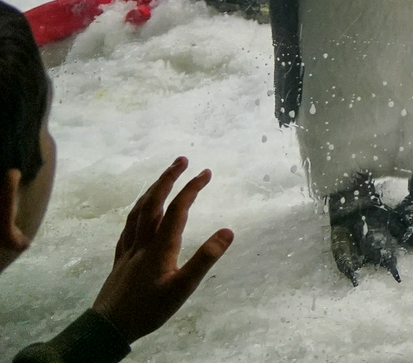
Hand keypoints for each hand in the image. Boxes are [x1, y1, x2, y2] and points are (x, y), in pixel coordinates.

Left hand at [89, 158, 232, 343]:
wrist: (109, 327)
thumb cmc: (149, 309)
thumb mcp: (182, 288)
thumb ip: (204, 259)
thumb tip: (228, 231)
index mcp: (160, 247)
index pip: (178, 209)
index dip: (192, 188)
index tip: (207, 172)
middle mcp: (143, 242)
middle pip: (154, 203)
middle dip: (167, 179)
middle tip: (182, 160)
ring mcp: (128, 250)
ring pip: (138, 213)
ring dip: (151, 191)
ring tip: (163, 178)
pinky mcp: (119, 260)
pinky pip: (127, 228)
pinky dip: (136, 213)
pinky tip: (139, 214)